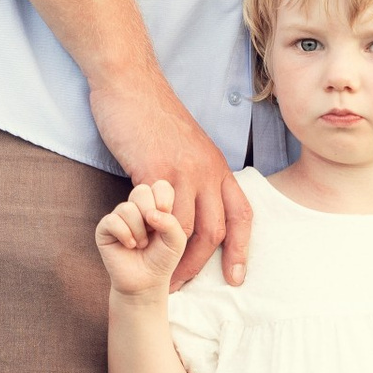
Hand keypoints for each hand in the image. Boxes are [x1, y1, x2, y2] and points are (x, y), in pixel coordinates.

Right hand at [90, 68, 251, 289]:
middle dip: (201, 265)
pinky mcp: (153, 168)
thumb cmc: (155, 117)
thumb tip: (192, 206)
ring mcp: (181, 170)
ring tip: (158, 276)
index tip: (237, 277)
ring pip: (184, 228)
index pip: (241, 214)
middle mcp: (207, 171)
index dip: (242, 249)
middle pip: (215, 230)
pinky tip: (139, 249)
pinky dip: (148, 236)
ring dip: (172, 258)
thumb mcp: (188, 147)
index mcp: (218, 166)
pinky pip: (156, 213)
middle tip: (183, 287)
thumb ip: (195, 176)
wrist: (131, 85)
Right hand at [94, 178, 190, 300]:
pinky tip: (129, 246)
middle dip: (150, 212)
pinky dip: (125, 235)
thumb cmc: (162, 258)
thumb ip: (171, 222)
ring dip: (139, 231)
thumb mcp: (177, 240)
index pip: (160, 185)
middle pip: (141, 190)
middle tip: (153, 231)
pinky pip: (112, 221)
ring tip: (142, 244)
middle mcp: (136, 207)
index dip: (164, 198)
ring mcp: (119, 216)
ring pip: (127, 208)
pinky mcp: (105, 228)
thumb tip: (149, 214)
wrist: (146, 281)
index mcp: (155, 205)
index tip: (166, 214)